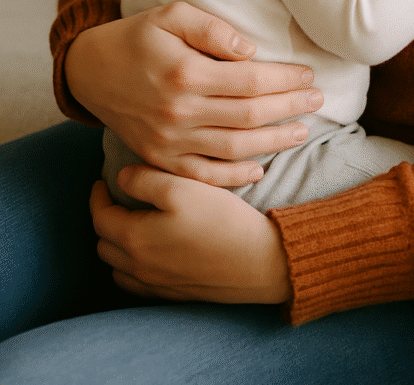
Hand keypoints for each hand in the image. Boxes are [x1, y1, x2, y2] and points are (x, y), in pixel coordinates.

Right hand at [65, 2, 323, 184]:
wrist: (89, 71)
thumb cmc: (136, 37)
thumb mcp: (170, 15)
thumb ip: (212, 28)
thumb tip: (251, 51)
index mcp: (186, 73)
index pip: (251, 81)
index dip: (285, 79)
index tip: (308, 74)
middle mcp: (179, 112)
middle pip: (249, 115)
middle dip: (290, 108)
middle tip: (318, 100)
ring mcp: (169, 141)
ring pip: (234, 149)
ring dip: (273, 142)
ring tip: (301, 132)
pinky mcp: (160, 158)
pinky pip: (203, 175)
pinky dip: (234, 177)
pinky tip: (260, 168)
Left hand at [90, 167, 289, 302]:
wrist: (257, 260)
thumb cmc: (220, 219)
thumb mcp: (182, 187)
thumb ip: (145, 179)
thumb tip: (120, 177)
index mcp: (135, 238)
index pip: (100, 217)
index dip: (97, 196)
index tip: (102, 181)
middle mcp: (139, 267)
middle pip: (104, 244)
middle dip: (104, 220)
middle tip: (116, 200)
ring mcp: (156, 285)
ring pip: (118, 268)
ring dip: (117, 246)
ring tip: (130, 225)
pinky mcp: (175, 294)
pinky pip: (138, 285)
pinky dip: (133, 268)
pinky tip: (149, 254)